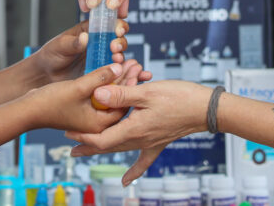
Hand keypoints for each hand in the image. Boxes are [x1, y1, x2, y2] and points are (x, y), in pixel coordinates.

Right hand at [25, 64, 134, 133]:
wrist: (27, 110)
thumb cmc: (49, 102)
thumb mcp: (78, 87)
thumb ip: (99, 77)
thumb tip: (118, 67)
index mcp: (98, 124)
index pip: (123, 104)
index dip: (131, 84)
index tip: (136, 67)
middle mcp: (96, 123)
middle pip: (118, 100)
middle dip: (126, 81)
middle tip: (135, 63)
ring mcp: (89, 116)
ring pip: (109, 97)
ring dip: (117, 80)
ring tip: (125, 62)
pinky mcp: (83, 109)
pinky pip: (99, 96)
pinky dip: (105, 84)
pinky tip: (110, 70)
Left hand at [31, 20, 152, 85]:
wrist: (44, 77)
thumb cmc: (50, 56)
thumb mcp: (59, 46)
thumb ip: (73, 43)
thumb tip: (85, 37)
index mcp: (90, 31)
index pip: (109, 24)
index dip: (116, 25)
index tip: (117, 31)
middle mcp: (99, 44)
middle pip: (118, 40)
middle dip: (120, 43)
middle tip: (115, 48)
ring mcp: (102, 59)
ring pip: (120, 57)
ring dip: (124, 58)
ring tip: (120, 62)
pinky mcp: (102, 74)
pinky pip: (117, 72)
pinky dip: (127, 74)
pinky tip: (136, 76)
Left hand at [65, 80, 211, 183]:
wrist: (205, 109)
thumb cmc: (179, 97)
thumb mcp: (147, 92)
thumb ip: (121, 94)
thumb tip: (97, 95)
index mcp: (134, 129)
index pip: (102, 139)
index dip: (83, 137)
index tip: (68, 132)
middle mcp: (140, 140)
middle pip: (107, 146)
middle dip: (87, 146)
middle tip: (69, 147)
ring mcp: (150, 142)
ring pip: (120, 149)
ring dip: (102, 150)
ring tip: (85, 152)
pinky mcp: (159, 141)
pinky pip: (143, 160)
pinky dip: (133, 171)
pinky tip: (126, 182)